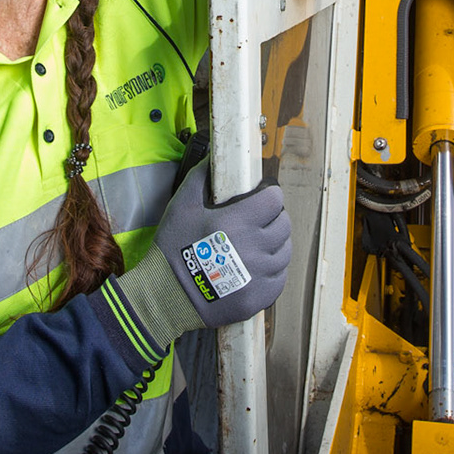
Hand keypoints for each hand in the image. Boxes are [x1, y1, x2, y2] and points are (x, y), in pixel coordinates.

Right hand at [110, 162, 291, 348]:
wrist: (168, 295)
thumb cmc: (174, 249)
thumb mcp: (182, 206)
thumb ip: (201, 177)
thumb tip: (213, 157)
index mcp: (239, 221)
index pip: (275, 200)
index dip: (269, 196)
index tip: (261, 199)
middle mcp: (255, 247)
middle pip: (284, 225)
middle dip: (274, 218)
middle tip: (258, 221)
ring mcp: (260, 274)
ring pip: (285, 251)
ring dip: (275, 244)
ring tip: (256, 244)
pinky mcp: (261, 296)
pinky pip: (280, 276)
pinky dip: (272, 270)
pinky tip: (255, 267)